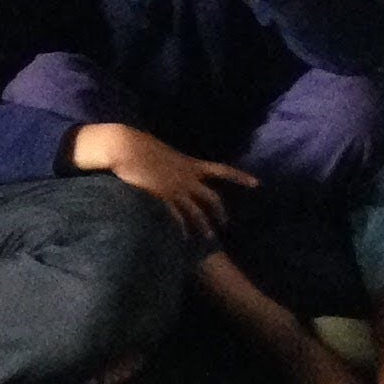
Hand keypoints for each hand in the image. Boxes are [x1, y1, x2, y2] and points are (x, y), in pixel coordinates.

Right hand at [72, 122, 253, 236]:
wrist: (126, 146)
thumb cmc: (140, 144)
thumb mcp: (164, 150)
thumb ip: (172, 161)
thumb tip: (172, 162)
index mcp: (190, 164)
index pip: (222, 170)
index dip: (240, 177)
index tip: (257, 183)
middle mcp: (187, 177)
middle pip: (212, 198)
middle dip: (220, 212)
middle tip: (225, 224)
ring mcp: (176, 188)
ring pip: (197, 211)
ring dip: (205, 226)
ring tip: (209, 239)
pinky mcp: (162, 197)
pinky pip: (177, 216)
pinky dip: (182, 228)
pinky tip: (183, 238)